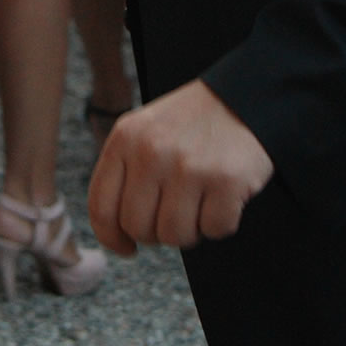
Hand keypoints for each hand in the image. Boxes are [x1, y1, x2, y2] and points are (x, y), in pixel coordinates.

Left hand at [87, 80, 274, 255]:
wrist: (244, 97)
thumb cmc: (190, 123)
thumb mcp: (144, 132)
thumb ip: (125, 173)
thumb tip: (115, 235)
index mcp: (125, 138)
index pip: (102, 207)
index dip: (112, 238)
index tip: (127, 248)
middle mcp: (151, 151)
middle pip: (138, 228)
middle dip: (157, 234)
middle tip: (175, 216)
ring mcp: (188, 166)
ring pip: (175, 236)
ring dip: (190, 231)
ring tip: (199, 204)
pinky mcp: (226, 180)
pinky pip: (215, 229)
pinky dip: (222, 223)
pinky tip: (224, 197)